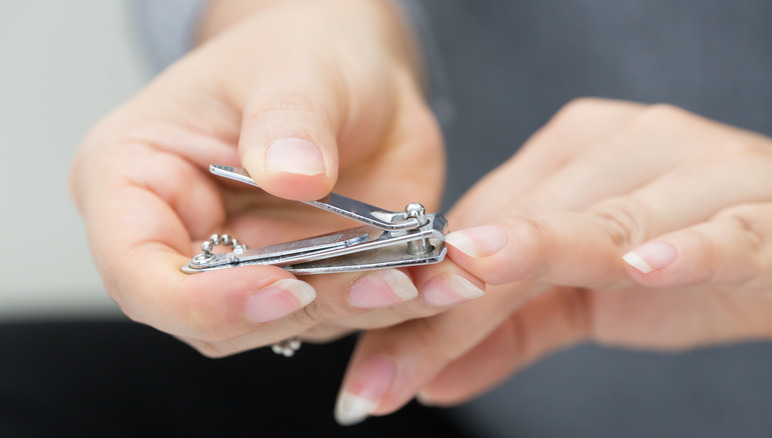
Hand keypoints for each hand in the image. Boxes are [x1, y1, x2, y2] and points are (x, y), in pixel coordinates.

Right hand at [70, 0, 481, 356]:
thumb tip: (292, 175)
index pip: (139, 273)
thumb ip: (286, 119)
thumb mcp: (291, 68)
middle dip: (299, 309)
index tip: (282, 285)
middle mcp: (186, 239)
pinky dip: (396, 302)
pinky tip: (443, 279)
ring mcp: (250, 268)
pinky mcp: (308, 279)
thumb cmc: (297, 53)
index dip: (203, 300)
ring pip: (289, 324)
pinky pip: (344, 309)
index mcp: (136, 183)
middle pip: (216, 319)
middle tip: (378, 280)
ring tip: (420, 278)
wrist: (353, 72)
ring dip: (359, 309)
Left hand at [335, 98, 771, 423]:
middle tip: (394, 363)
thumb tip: (431, 379)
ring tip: (475, 281)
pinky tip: (647, 266)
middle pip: (525, 223)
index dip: (425, 284)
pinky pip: (717, 226)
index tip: (373, 347)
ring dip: (540, 255)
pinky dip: (685, 245)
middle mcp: (626, 146)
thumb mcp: (583, 299)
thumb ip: (507, 332)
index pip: (483, 223)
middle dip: (457, 296)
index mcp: (574, 154)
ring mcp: (694, 171)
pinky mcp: (758, 210)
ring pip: (604, 219)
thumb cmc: (685, 260)